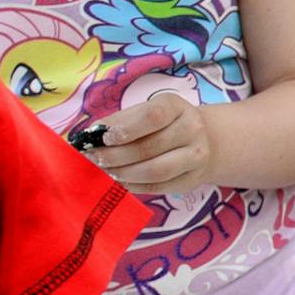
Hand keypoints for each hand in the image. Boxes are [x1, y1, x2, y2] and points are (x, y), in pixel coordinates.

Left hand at [83, 93, 218, 193]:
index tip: (104, 138)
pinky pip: (159, 187)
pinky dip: (134, 186)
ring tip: (106, 171)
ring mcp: (196, 156)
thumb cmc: (163, 124)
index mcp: (176, 107)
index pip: (153, 116)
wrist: (203, 141)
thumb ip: (119, 122)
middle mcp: (192, 129)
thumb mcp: (144, 113)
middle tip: (94, 159)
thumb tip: (90, 136)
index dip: (126, 129)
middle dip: (116, 156)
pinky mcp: (191, 179)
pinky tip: (121, 181)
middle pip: (150, 147)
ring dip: (124, 174)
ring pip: (155, 171)